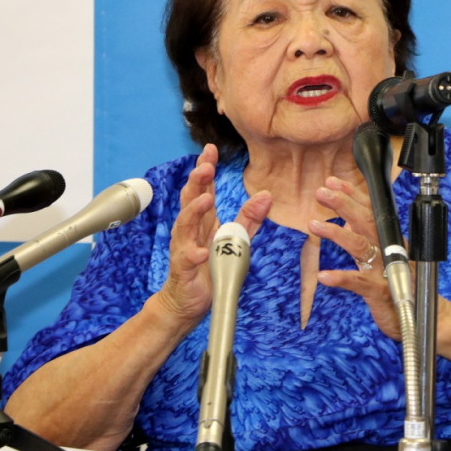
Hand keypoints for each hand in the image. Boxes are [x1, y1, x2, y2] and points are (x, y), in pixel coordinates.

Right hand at [156, 144, 271, 332]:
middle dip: (196, 182)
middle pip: (190, 200)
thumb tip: (267, 194)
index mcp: (204, 220)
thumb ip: (249, 218)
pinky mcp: (183, 269)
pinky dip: (194, 255)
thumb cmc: (209, 267)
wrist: (187, 301)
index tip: (210, 149)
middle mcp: (190, 229)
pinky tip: (203, 252)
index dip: (206, 169)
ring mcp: (184, 247)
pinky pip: (187, 259)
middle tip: (204, 167)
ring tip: (206, 200)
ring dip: (194, 211)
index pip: (204, 189)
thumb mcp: (234, 240)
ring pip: (185, 225)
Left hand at [311, 176, 403, 341]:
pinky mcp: (380, 292)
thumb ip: (367, 239)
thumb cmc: (404, 286)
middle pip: (365, 221)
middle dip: (343, 204)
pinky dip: (341, 278)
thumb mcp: (385, 258)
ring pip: (360, 245)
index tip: (332, 181)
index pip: (370, 210)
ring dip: (336, 233)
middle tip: (321, 192)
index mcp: (388, 240)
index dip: (352, 195)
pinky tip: (324, 276)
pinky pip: (358, 282)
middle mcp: (388, 250)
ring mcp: (385, 270)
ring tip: (314, 225)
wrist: (427, 317)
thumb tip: (347, 222)